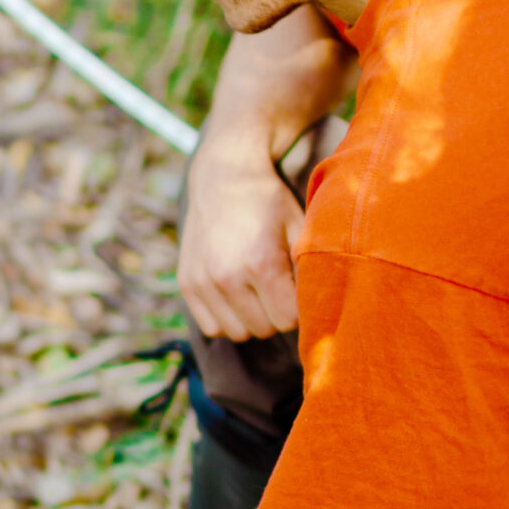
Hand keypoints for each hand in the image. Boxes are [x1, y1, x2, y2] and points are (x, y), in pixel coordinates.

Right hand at [179, 151, 303, 341]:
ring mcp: (202, 281)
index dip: (299, 309)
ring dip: (252, 319)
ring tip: (257, 292)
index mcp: (261, 263)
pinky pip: (211, 327)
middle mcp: (227, 277)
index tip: (298, 290)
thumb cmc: (270, 202)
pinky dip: (226, 319)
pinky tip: (236, 297)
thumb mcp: (300, 228)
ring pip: (238, 333)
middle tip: (279, 288)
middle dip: (276, 314)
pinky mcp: (186, 283)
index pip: (288, 321)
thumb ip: (310, 270)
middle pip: (264, 329)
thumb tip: (322, 309)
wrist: (224, 175)